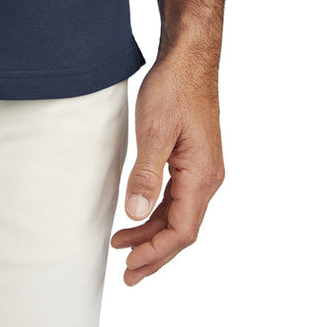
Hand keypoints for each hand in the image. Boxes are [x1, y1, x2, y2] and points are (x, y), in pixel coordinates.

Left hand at [110, 51, 224, 284]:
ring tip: (124, 246)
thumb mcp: (154, 131)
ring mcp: (202, 170)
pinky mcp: (193, 161)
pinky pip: (177, 198)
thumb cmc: (174, 87)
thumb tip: (136, 214)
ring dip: (153, 234)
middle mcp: (208, 178)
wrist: (189, 58)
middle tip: (127, 273)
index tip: (131, 264)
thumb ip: (146, 175)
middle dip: (154, 253)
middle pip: (181, 230)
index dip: (156, 251)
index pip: (182, 231)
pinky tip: (139, 217)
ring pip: (178, 215)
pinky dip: (157, 212)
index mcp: (202, 176)